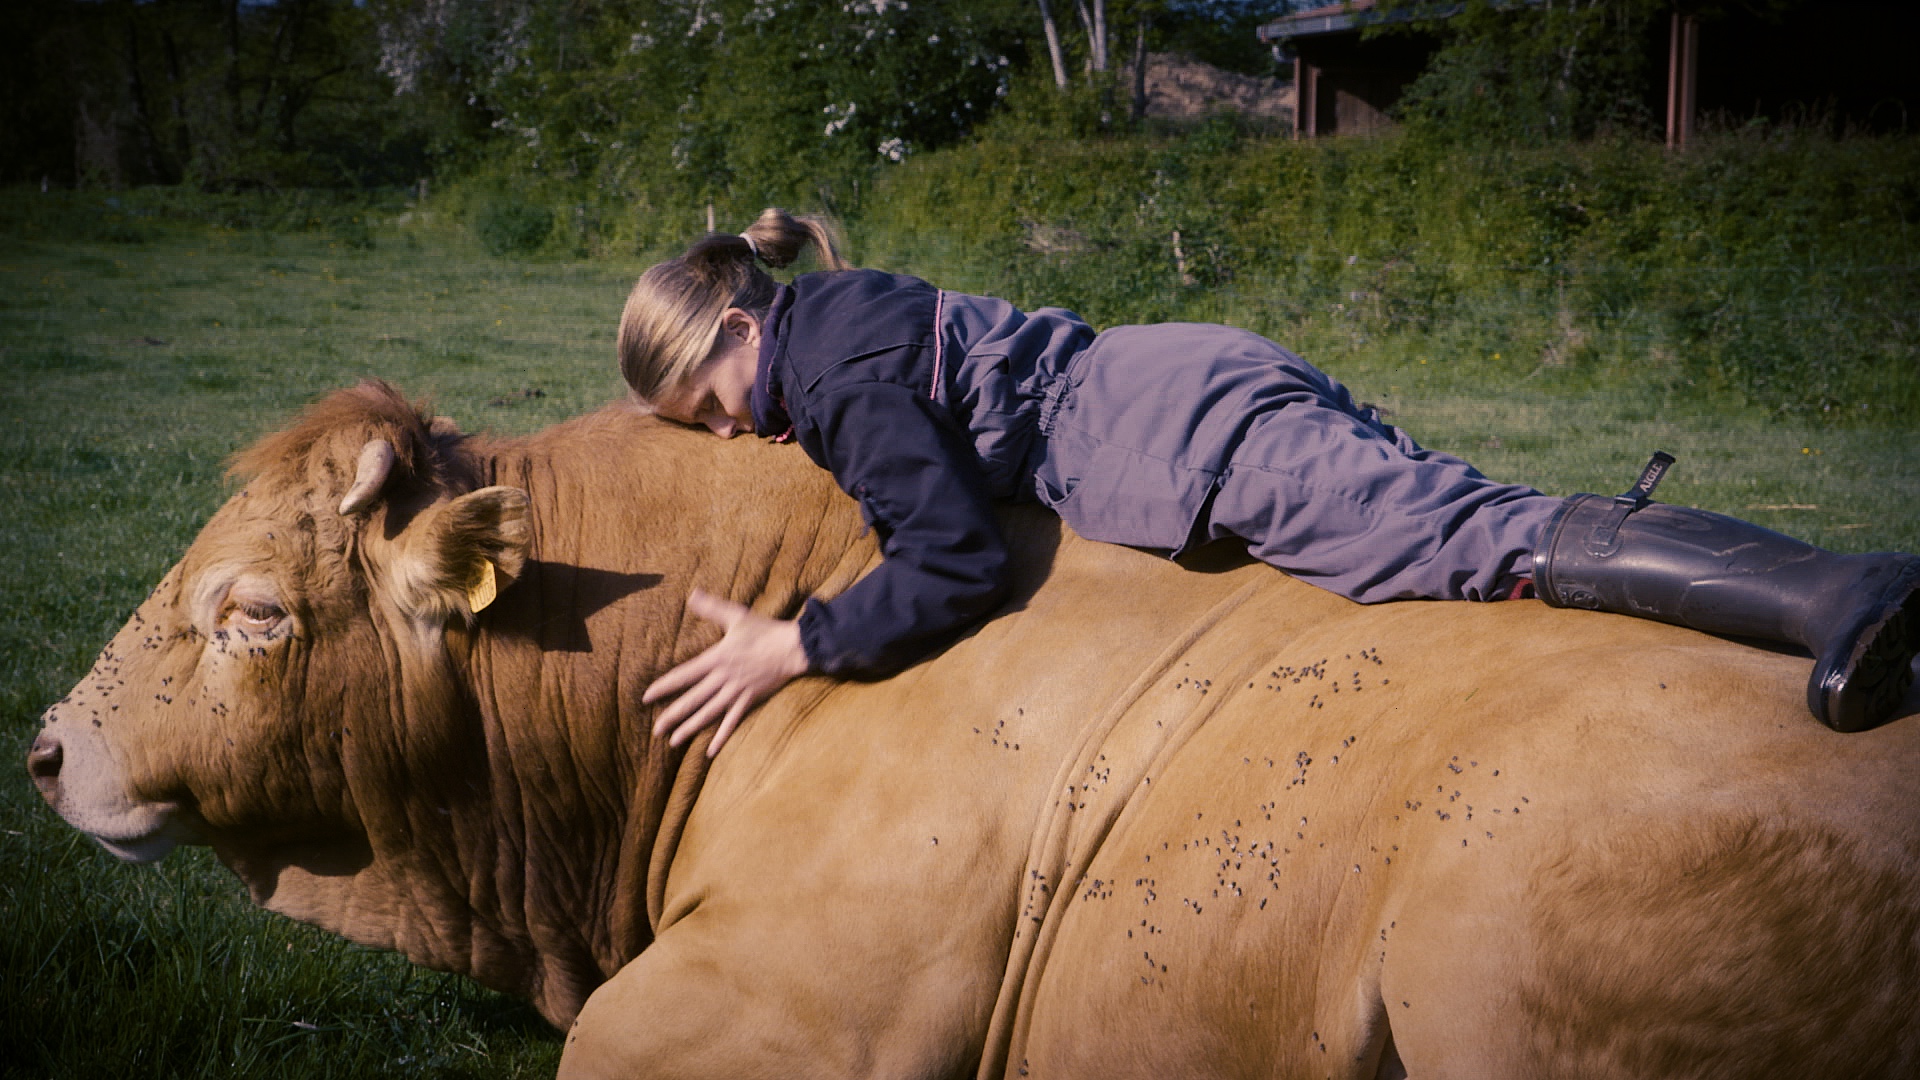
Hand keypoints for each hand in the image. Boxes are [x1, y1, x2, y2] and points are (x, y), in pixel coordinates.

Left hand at [642, 589, 809, 756]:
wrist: (792, 648)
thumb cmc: (765, 630)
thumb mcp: (736, 616)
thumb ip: (712, 607)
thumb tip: (692, 594)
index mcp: (716, 658)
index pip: (684, 675)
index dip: (664, 686)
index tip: (646, 697)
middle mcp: (723, 678)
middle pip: (693, 700)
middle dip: (673, 715)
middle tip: (655, 730)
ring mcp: (736, 692)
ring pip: (708, 714)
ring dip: (690, 728)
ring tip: (673, 741)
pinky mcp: (750, 700)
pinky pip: (732, 722)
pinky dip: (721, 736)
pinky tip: (709, 751)